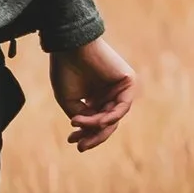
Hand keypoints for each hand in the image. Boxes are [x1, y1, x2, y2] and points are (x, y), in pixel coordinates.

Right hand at [50, 36, 135, 151]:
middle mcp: (110, 94)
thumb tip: (92, 131)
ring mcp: (120, 89)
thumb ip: (83, 119)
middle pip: (107, 123)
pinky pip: (121, 107)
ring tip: (79, 124)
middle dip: (93, 135)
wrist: (69, 46)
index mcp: (97, 97)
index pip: (96, 122)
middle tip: (80, 146)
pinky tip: (93, 119)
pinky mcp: (128, 83)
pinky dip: (108, 116)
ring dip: (97, 125)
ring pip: (114, 118)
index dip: (85, 134)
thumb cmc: (65, 69)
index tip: (71, 141)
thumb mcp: (69, 101)